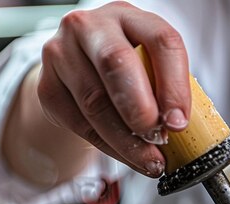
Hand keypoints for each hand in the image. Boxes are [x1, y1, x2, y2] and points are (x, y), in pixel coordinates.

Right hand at [37, 1, 190, 177]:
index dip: (174, 85)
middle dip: (142, 110)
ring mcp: (61, 52)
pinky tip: (127, 157)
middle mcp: (90, 26)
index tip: (179, 122)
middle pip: (116, 64)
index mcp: (129, 16)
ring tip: (150, 161)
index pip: (160, 40)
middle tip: (158, 139)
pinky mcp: (47, 85)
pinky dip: (108, 147)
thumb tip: (181, 130)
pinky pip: (80, 123)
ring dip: (127, 141)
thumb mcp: (150, 65)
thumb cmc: (127, 68)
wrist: (78, 68)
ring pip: (95, 102)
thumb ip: (165, 88)